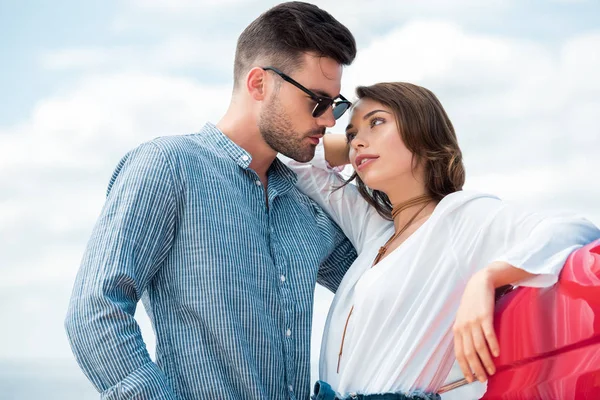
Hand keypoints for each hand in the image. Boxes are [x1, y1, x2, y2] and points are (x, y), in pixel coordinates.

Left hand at [453, 268, 499, 383]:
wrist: (479, 283)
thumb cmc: (472, 302)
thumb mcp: (463, 318)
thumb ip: (464, 333)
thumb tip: (468, 351)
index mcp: (457, 329)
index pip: (458, 353)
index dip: (464, 368)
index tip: (470, 379)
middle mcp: (464, 327)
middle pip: (469, 353)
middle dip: (476, 369)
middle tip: (483, 379)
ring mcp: (474, 322)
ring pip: (479, 347)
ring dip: (486, 361)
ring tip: (492, 370)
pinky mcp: (485, 316)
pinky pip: (488, 334)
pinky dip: (493, 346)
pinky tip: (497, 354)